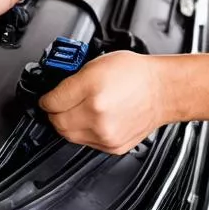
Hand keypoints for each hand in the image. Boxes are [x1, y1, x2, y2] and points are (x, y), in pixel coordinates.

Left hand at [39, 51, 171, 153]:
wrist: (163, 90)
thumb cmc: (135, 74)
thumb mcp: (97, 63)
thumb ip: (72, 79)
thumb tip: (55, 92)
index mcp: (91, 89)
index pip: (52, 101)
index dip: (46, 98)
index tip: (46, 98)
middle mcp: (97, 114)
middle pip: (57, 123)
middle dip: (53, 114)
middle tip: (57, 106)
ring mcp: (105, 134)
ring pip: (69, 136)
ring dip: (67, 125)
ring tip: (76, 112)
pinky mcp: (113, 146)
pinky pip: (86, 143)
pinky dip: (84, 133)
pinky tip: (92, 120)